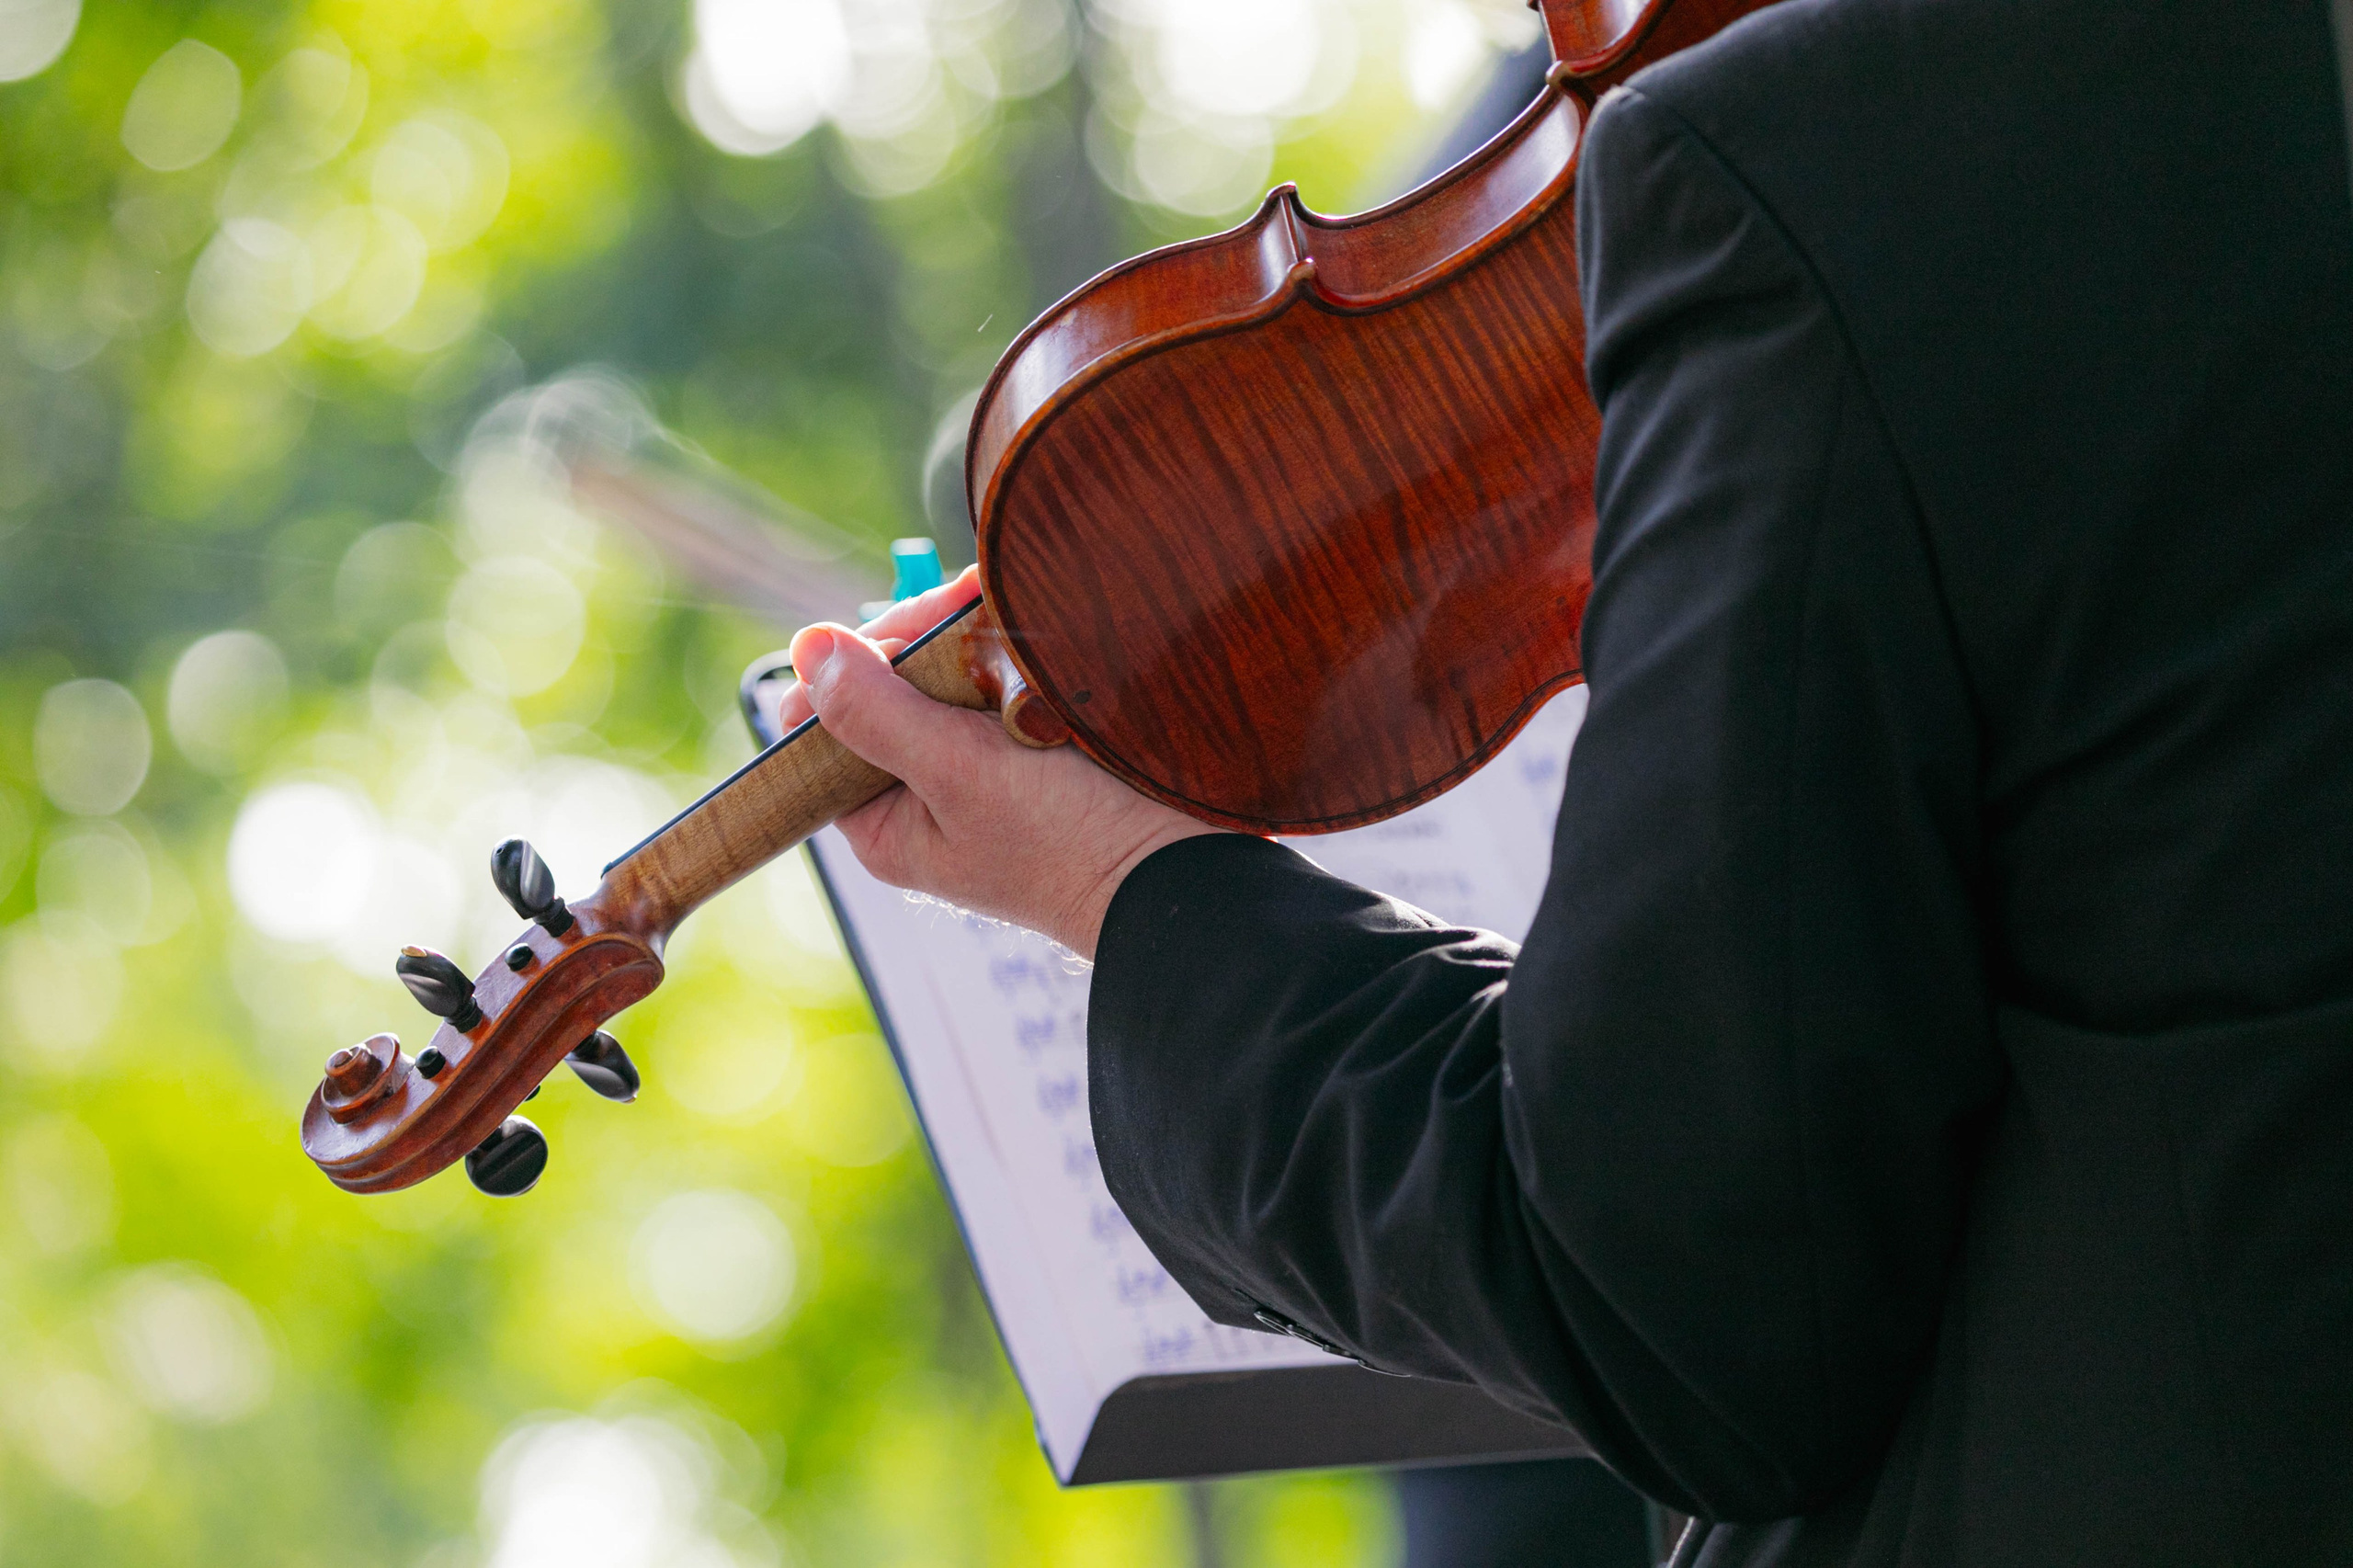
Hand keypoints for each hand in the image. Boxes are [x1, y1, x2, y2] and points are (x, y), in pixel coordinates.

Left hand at [781, 566, 1222, 958]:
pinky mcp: (1031, 748)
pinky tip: (1036, 634)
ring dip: (971, 640)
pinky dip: (1012, 653)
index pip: (826, 722)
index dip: (853, 664)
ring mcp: (979, 769)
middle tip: (968, 606)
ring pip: (945, 675)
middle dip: (922, 640)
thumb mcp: (959, 774)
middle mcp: (922, 795)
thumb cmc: (1069, 845)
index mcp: (884, 820)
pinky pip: (999, 683)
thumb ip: (877, 712)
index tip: (907, 634)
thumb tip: (808, 645)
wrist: (1184, 873)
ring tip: (1004, 615)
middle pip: (886, 686)